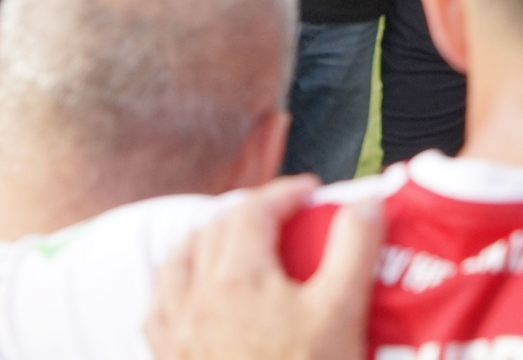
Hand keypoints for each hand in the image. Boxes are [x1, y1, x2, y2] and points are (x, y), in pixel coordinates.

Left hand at [145, 177, 381, 359]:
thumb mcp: (340, 314)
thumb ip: (352, 251)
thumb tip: (364, 202)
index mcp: (238, 275)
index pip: (255, 210)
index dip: (285, 193)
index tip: (312, 192)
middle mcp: (195, 294)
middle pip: (214, 230)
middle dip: (249, 212)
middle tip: (282, 218)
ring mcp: (176, 330)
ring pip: (177, 264)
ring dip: (204, 243)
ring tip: (230, 246)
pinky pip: (158, 310)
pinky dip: (175, 289)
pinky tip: (188, 299)